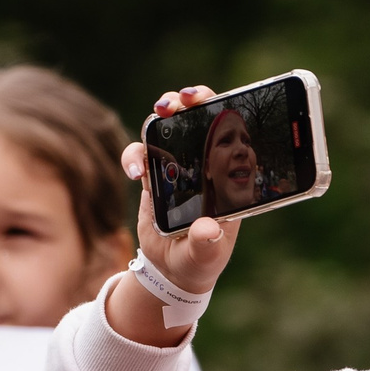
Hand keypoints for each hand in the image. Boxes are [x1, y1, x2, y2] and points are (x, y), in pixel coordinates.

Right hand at [107, 87, 242, 348]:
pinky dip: (134, 156)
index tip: (217, 107)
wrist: (170, 270)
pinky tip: (134, 173)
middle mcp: (206, 166)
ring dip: (164, 114)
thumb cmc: (198, 262)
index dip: (228, 114)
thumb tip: (207, 229)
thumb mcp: (206, 257)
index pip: (235, 136)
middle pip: (203, 119)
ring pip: (171, 126)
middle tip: (183, 100)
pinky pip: (142, 153)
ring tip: (160, 113)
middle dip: (194, 101)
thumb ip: (206, 245)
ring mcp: (179, 166)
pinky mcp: (154, 174)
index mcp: (229, 178)